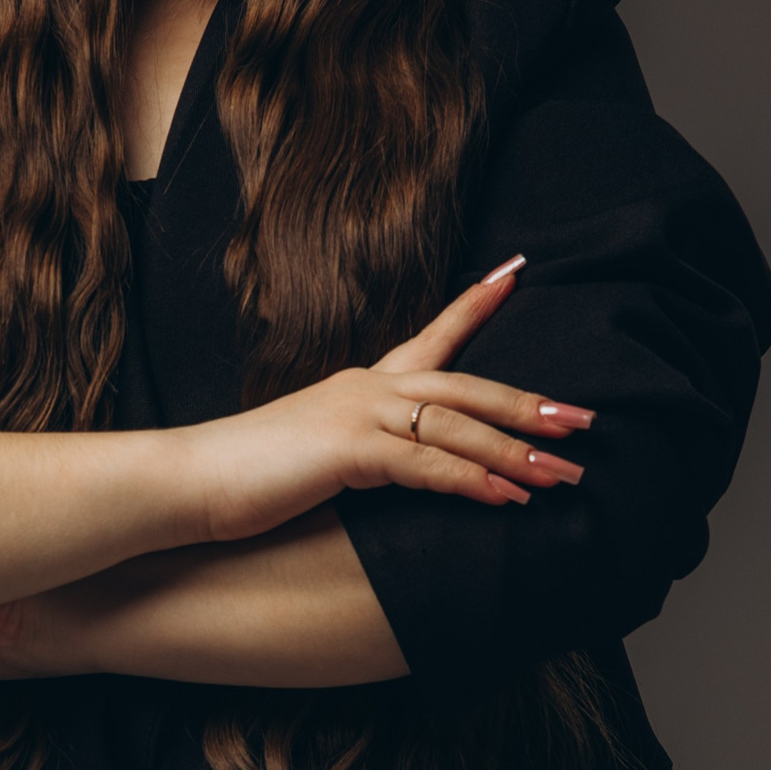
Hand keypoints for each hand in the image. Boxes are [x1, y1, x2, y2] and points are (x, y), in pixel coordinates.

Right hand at [181, 262, 594, 546]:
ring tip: (566, 474)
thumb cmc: (246, 476)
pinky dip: (472, 482)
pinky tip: (508, 498)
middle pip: (467, 387)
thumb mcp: (316, 456)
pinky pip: (426, 466)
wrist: (185, 481)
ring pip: (457, 428)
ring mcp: (358, 416)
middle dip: (530, 406)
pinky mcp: (348, 453)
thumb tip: (399, 467)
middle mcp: (368, 389)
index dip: (475, 304)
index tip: (516, 271)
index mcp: (362, 385)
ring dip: (517, 455)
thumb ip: (364, 453)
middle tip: (585, 419)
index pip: (432, 335)